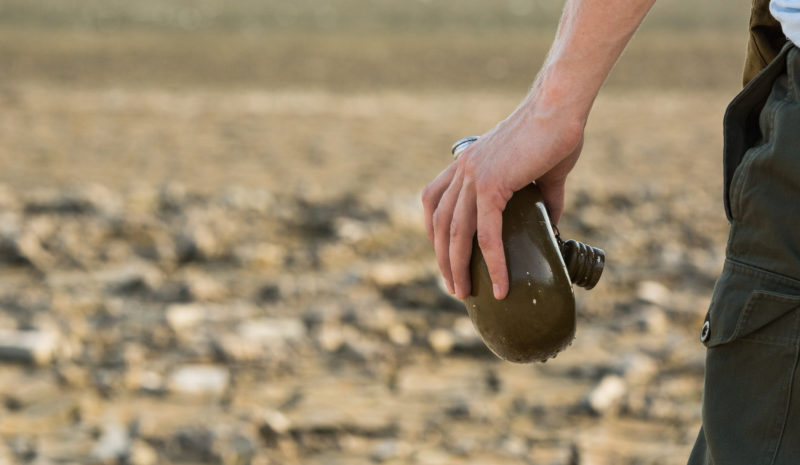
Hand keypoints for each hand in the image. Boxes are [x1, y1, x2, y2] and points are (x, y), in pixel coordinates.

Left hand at [422, 103, 583, 299]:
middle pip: (439, 224)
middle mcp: (462, 169)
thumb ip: (544, 198)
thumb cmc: (556, 133)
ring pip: (456, 234)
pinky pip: (487, 233)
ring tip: (466, 293)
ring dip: (458, 267)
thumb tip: (552, 224)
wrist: (560, 107)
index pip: (434, 203)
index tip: (445, 257)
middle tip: (455, 287)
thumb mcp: (544, 173)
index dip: (434, 233)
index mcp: (466, 164)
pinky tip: (500, 283)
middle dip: (444, 259)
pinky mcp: (491, 184)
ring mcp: (473, 176)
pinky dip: (493, 262)